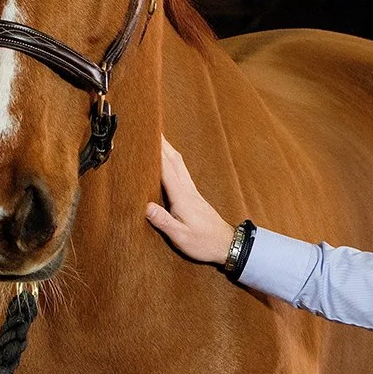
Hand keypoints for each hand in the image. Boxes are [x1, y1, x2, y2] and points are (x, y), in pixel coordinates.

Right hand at [144, 137, 236, 264]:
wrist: (227, 245)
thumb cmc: (203, 242)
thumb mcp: (181, 236)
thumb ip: (164, 221)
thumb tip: (146, 207)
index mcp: (182, 197)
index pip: (166, 168)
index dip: (156, 151)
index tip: (146, 136)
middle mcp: (188, 190)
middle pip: (174, 160)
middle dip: (162, 143)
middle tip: (150, 128)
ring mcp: (192, 191)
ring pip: (179, 164)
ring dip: (168, 149)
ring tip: (158, 139)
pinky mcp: (194, 196)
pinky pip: (181, 172)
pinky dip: (173, 161)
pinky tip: (169, 162)